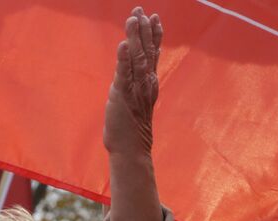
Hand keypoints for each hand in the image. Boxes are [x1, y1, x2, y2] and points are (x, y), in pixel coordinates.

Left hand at [104, 7, 161, 158]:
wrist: (131, 149)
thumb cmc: (131, 129)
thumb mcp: (137, 102)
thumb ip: (137, 86)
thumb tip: (133, 74)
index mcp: (149, 83)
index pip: (153, 54)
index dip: (154, 35)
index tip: (154, 17)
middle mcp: (145, 83)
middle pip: (146, 51)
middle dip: (143, 29)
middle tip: (140, 10)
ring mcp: (135, 89)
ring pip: (137, 58)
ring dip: (135, 38)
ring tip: (133, 19)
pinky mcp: (123, 96)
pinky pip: (124, 74)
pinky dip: (123, 59)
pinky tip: (123, 44)